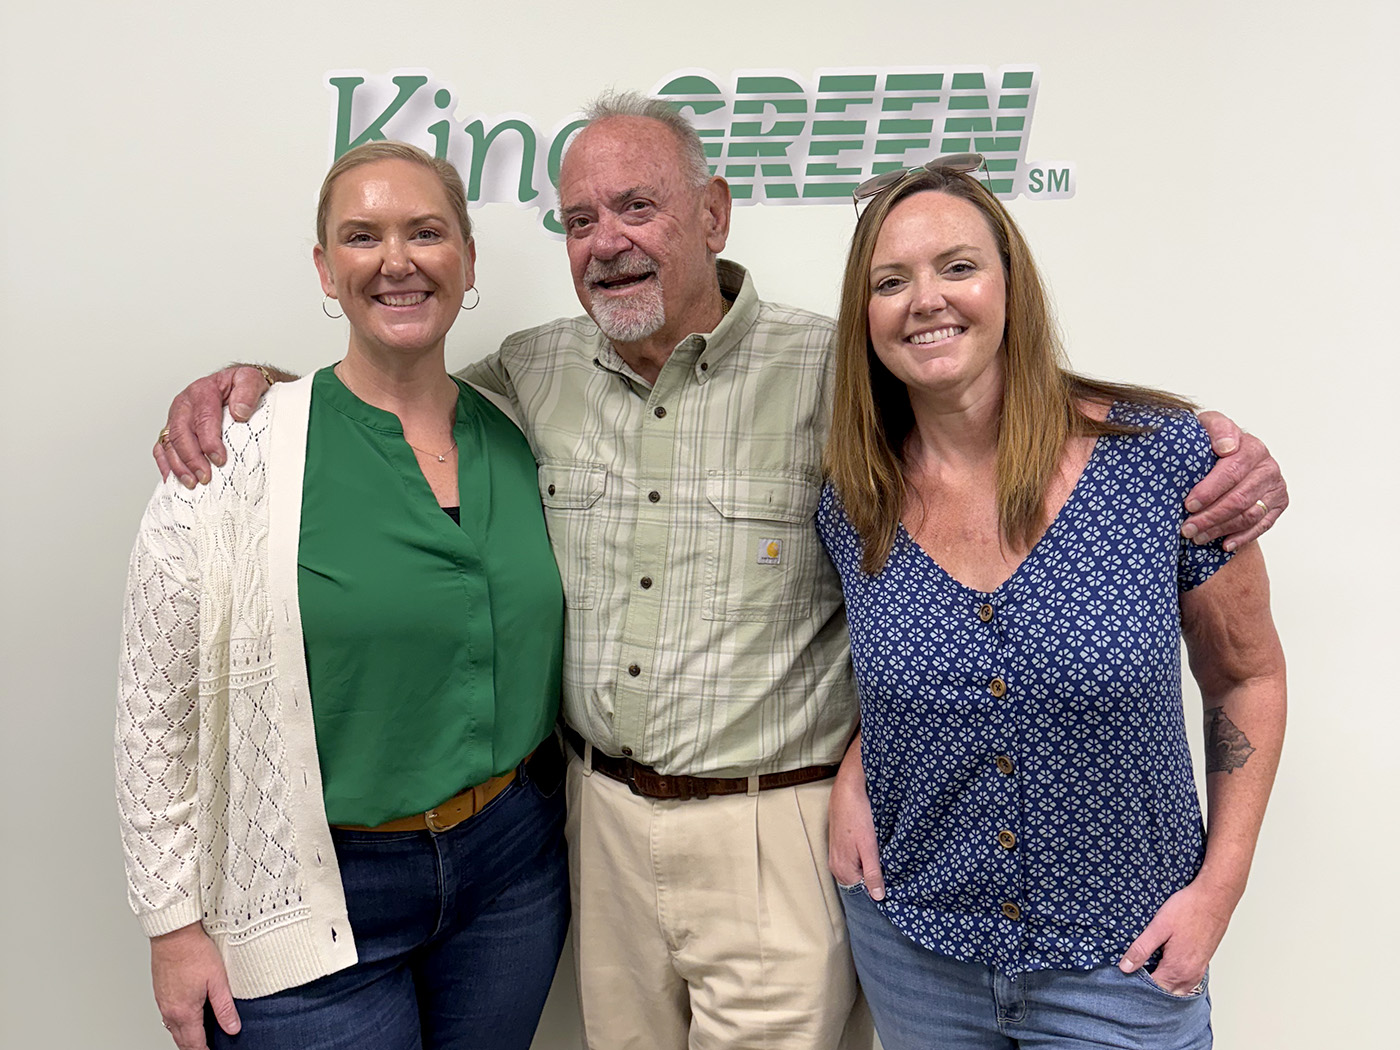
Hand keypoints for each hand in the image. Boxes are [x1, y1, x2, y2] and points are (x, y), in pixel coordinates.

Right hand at [150, 923, 240, 1049]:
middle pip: (181, 1040)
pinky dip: (179, 1022)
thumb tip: (232, 1028)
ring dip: (186, 1035)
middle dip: (194, 1047)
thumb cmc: (194, 951)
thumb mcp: (218, 980)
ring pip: (173, 1028)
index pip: (194, 1043)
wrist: (173, 934)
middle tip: (208, 1047)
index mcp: (184, 1011)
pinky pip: (168, 1016)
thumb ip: (224, 1007)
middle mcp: (169, 1010)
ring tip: (201, 1035)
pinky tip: (189, 1015)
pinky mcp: (160, 992)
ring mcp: (162, 1002)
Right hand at [153, 366, 272, 487]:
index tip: (220, 460)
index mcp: (202, 391)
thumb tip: (239, 412)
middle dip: (191, 458)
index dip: (209, 442)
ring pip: (168, 443)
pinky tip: (172, 480)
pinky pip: (162, 448)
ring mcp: (176, 417)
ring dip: (178, 465)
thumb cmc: (242, 385)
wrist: (236, 383)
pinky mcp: (172, 429)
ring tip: (192, 483)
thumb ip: (247, 392)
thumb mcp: (251, 379)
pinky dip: (165, 464)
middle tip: (205, 477)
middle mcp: (184, 404)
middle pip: (181, 433)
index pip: (203, 419)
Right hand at [828, 737, 884, 899]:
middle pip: (858, 882)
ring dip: (870, 867)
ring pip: (857, 870)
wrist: (847, 789)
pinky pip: (853, 860)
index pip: (861, 892)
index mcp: (842, 870)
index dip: (878, 888)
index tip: (892, 884)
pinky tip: (874, 848)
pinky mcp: (839, 844)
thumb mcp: (869, 847)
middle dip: (874, 878)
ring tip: (883, 857)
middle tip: (890, 868)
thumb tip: (878, 897)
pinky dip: (864, 857)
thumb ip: (873, 873)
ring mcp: (836, 855)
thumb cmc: (857, 816)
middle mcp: (836, 865)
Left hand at [1117, 879, 1234, 994]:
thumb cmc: (1188, 909)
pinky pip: (1187, 981)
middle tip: (1134, 973)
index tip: (1126, 976)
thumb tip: (1125, 967)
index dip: (1137, 984)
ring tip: (1148, 970)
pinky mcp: (1203, 963)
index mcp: (1176, 968)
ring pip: (1178, 989)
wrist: (1214, 899)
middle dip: (1150, 987)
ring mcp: (1198, 970)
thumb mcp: (1158, 927)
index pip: (1153, 989)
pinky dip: (1175, 980)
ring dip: (1163, 984)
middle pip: (1166, 992)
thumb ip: (1141, 949)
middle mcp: (1190, 975)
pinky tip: (1165, 967)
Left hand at [1182, 411, 1287, 551]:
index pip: (1231, 472)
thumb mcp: (1208, 426)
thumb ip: (1216, 429)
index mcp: (1252, 447)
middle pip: (1239, 498)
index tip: (1188, 504)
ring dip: (1221, 529)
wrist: (1231, 452)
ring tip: (1197, 537)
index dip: (1209, 491)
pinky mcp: (1279, 503)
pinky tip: (1224, 544)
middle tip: (1187, 528)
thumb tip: (1226, 447)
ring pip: (1249, 515)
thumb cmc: (1213, 443)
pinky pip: (1262, 526)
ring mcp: (1276, 486)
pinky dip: (1242, 537)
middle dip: (1210, 516)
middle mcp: (1268, 467)